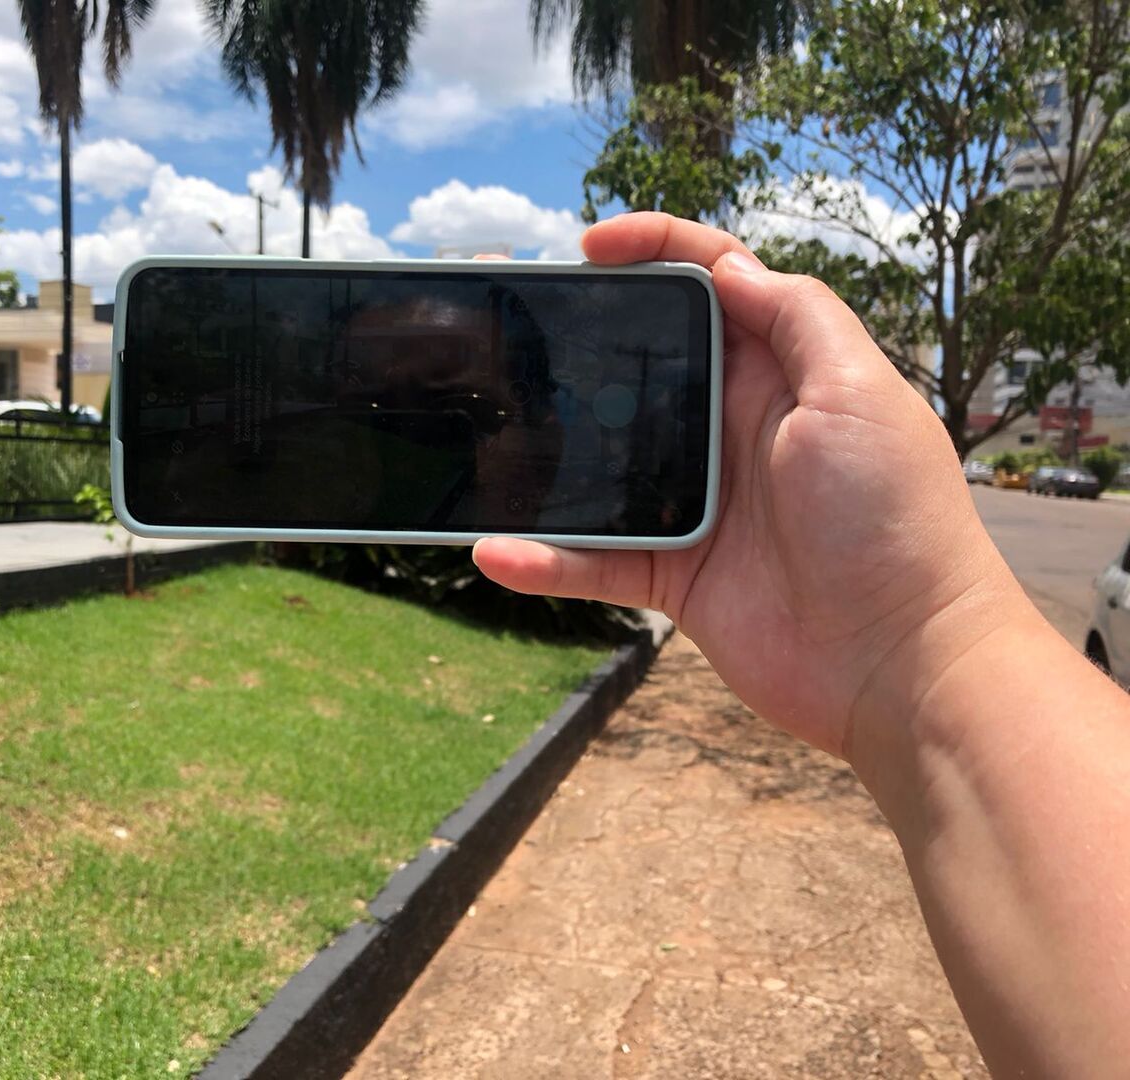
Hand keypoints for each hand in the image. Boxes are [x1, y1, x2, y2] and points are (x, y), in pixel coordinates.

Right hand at [473, 212, 1033, 761]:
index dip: (654, 249)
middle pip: (639, 366)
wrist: (899, 664)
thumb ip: (797, 320)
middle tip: (510, 326)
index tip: (589, 246)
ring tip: (482, 436)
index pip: (711, 286)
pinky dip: (544, 561)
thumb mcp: (859, 396)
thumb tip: (728, 264)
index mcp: (779, 375)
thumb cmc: (894, 522)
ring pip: (600, 464)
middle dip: (575, 341)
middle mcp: (731, 430)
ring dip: (542, 453)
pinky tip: (496, 552)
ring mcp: (696, 503)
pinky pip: (592, 560)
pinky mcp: (672, 575)